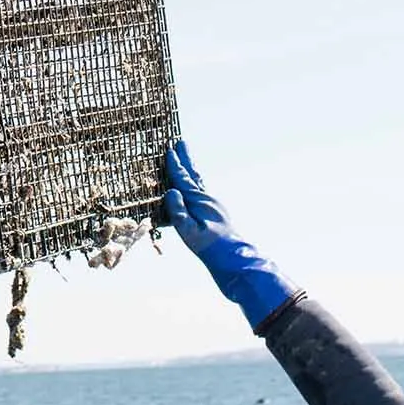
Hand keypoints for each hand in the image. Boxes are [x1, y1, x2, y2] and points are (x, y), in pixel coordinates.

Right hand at [161, 141, 298, 331]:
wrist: (234, 262)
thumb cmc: (211, 248)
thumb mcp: (189, 232)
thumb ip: (178, 211)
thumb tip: (171, 191)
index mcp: (200, 202)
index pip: (184, 179)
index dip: (175, 166)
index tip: (169, 150)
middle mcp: (207, 201)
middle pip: (194, 175)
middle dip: (186, 160)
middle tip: (181, 143)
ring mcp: (212, 207)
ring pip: (198, 184)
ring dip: (190, 171)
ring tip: (185, 161)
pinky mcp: (214, 216)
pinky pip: (199, 195)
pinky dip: (193, 187)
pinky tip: (190, 191)